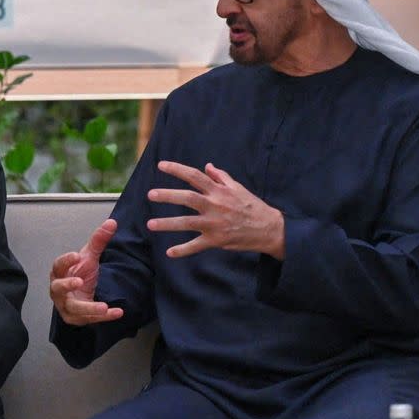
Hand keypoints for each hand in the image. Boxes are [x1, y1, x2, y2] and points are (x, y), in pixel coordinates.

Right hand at [49, 219, 123, 325]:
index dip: (66, 260)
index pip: (58, 265)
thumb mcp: (89, 256)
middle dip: (67, 286)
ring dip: (88, 308)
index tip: (77, 255)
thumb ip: (98, 240)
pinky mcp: (75, 318)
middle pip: (58, 288)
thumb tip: (112, 222)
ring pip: (73, 308)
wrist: (80, 294)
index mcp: (59, 272)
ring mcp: (66, 306)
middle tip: (79, 281)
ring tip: (103, 306)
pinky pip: (89, 319)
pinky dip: (103, 317)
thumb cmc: (79, 273)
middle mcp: (58, 290)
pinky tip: (116, 312)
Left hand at [147, 161, 284, 258]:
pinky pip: (196, 246)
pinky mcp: (216, 240)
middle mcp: (215, 206)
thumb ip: (221, 177)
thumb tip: (207, 166)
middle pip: (188, 198)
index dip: (177, 169)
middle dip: (168, 196)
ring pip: (187, 222)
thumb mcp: (238, 188)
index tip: (161, 165)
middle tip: (150, 194)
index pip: (194, 176)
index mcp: (219, 191)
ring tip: (150, 224)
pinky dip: (183, 250)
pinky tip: (169, 252)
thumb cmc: (252, 206)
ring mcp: (215, 224)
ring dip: (168, 224)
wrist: (269, 229)